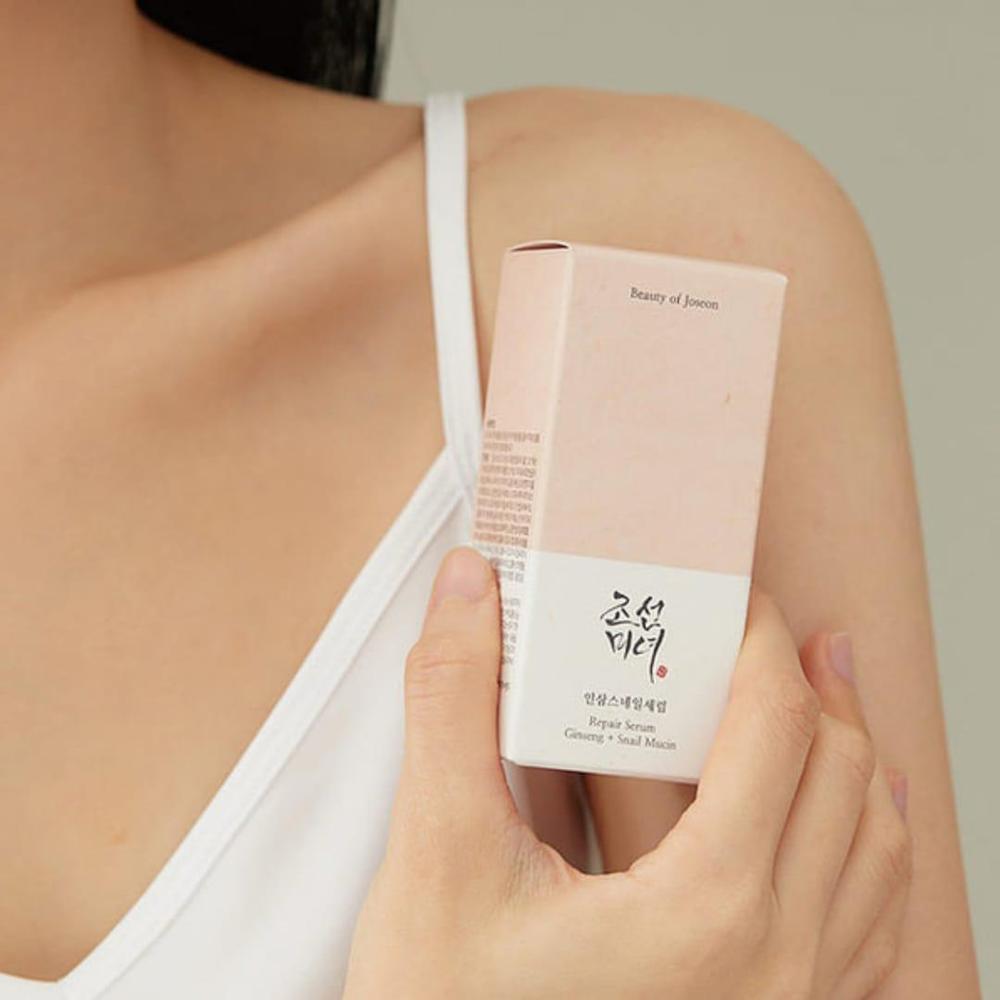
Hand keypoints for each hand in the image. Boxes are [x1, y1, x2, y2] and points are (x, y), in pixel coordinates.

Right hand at [342, 546, 911, 998]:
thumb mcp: (436, 854)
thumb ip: (450, 705)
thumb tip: (465, 587)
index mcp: (708, 907)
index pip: (776, 727)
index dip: (758, 641)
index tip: (732, 597)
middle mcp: (777, 962)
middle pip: (842, 777)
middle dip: (815, 685)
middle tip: (774, 633)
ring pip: (875, 851)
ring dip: (855, 759)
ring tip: (826, 701)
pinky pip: (871, 926)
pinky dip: (870, 849)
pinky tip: (848, 827)